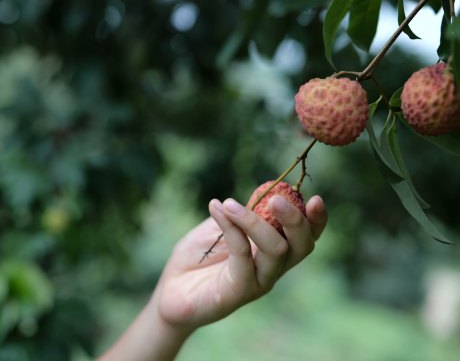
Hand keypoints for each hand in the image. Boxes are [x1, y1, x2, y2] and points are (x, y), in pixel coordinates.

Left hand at [152, 194, 327, 333]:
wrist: (170, 292)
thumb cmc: (195, 259)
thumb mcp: (216, 228)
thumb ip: (239, 215)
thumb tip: (260, 194)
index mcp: (272, 251)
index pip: (306, 237)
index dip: (316, 220)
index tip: (316, 199)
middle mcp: (271, 268)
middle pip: (302, 247)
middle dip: (295, 220)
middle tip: (277, 199)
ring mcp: (257, 282)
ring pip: (276, 252)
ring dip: (256, 222)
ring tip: (231, 204)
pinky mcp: (238, 292)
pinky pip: (242, 257)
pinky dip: (231, 230)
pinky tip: (217, 209)